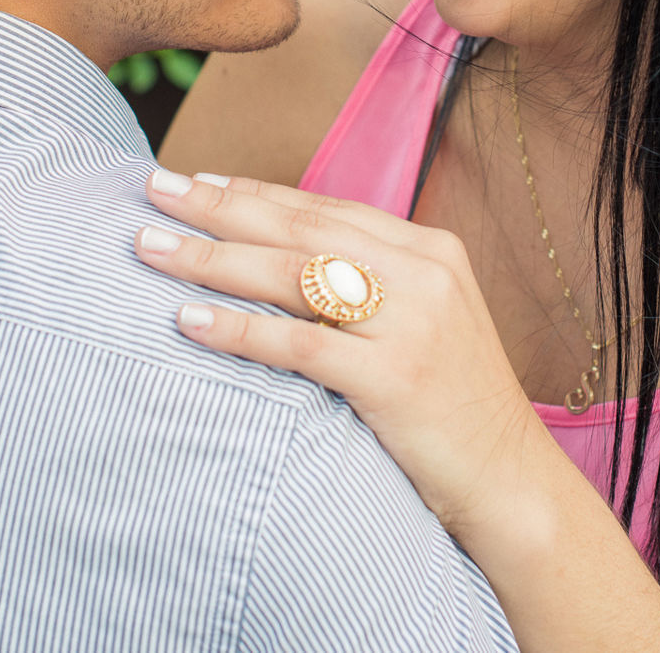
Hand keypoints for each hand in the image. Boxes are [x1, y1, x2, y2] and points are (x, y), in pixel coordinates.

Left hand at [136, 168, 553, 540]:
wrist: (511, 480)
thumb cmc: (453, 405)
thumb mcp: (424, 321)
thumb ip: (370, 283)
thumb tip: (282, 257)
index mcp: (430, 249)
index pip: (323, 207)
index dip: (253, 191)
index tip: (194, 180)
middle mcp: (423, 273)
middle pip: (298, 227)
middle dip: (217, 206)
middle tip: (152, 188)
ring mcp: (412, 324)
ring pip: (291, 275)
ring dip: (210, 257)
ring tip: (148, 246)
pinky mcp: (395, 378)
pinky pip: (300, 344)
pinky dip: (239, 330)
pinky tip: (189, 319)